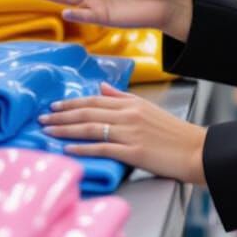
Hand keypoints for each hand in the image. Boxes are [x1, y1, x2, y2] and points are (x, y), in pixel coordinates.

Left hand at [39, 82, 206, 185]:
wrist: (195, 150)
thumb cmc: (173, 132)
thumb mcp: (148, 108)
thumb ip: (122, 97)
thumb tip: (101, 86)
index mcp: (132, 103)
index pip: (95, 100)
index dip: (72, 103)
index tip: (54, 106)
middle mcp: (128, 114)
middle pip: (88, 112)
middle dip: (62, 116)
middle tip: (41, 119)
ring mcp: (130, 132)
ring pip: (90, 128)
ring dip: (65, 130)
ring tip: (47, 132)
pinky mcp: (133, 151)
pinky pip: (102, 148)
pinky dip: (82, 147)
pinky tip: (68, 148)